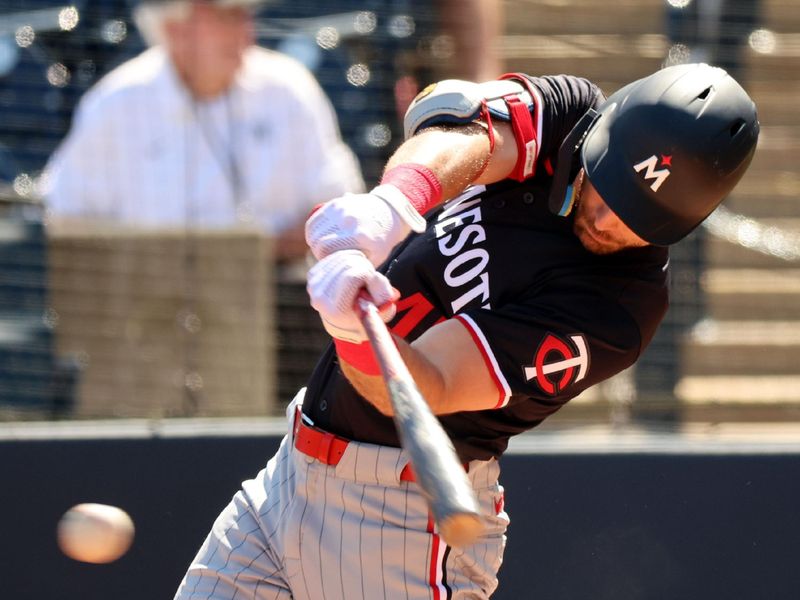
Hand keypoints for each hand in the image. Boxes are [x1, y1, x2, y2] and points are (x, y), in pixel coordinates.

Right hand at [305, 184, 425, 266]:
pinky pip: (315, 220)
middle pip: (319, 243)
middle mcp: (349, 221)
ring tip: (325, 246)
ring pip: (314, 231)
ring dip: (315, 241)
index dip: (327, 260)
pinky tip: (321, 236)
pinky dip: (314, 229)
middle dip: (320, 252)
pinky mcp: (337, 204)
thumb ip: (356, 267)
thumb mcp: (373, 258)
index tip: (333, 262)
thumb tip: (337, 278)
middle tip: (328, 255)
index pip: (328, 252)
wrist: (389, 213)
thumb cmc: (381, 241)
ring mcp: (342, 210)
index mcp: (359, 237)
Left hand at [307, 249, 398, 342]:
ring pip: (342, 258)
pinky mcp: (313, 275)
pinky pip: (335, 256)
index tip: (374, 283)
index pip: (353, 276)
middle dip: (364, 267)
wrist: (345, 319)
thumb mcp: (381, 312)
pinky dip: (349, 258)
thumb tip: (392, 295)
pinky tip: (353, 270)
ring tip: (362, 276)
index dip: (369, 275)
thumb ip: (385, 302)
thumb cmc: (366, 313)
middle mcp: (320, 298)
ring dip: (357, 263)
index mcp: (336, 310)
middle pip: (347, 264)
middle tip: (369, 279)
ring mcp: (314, 286)